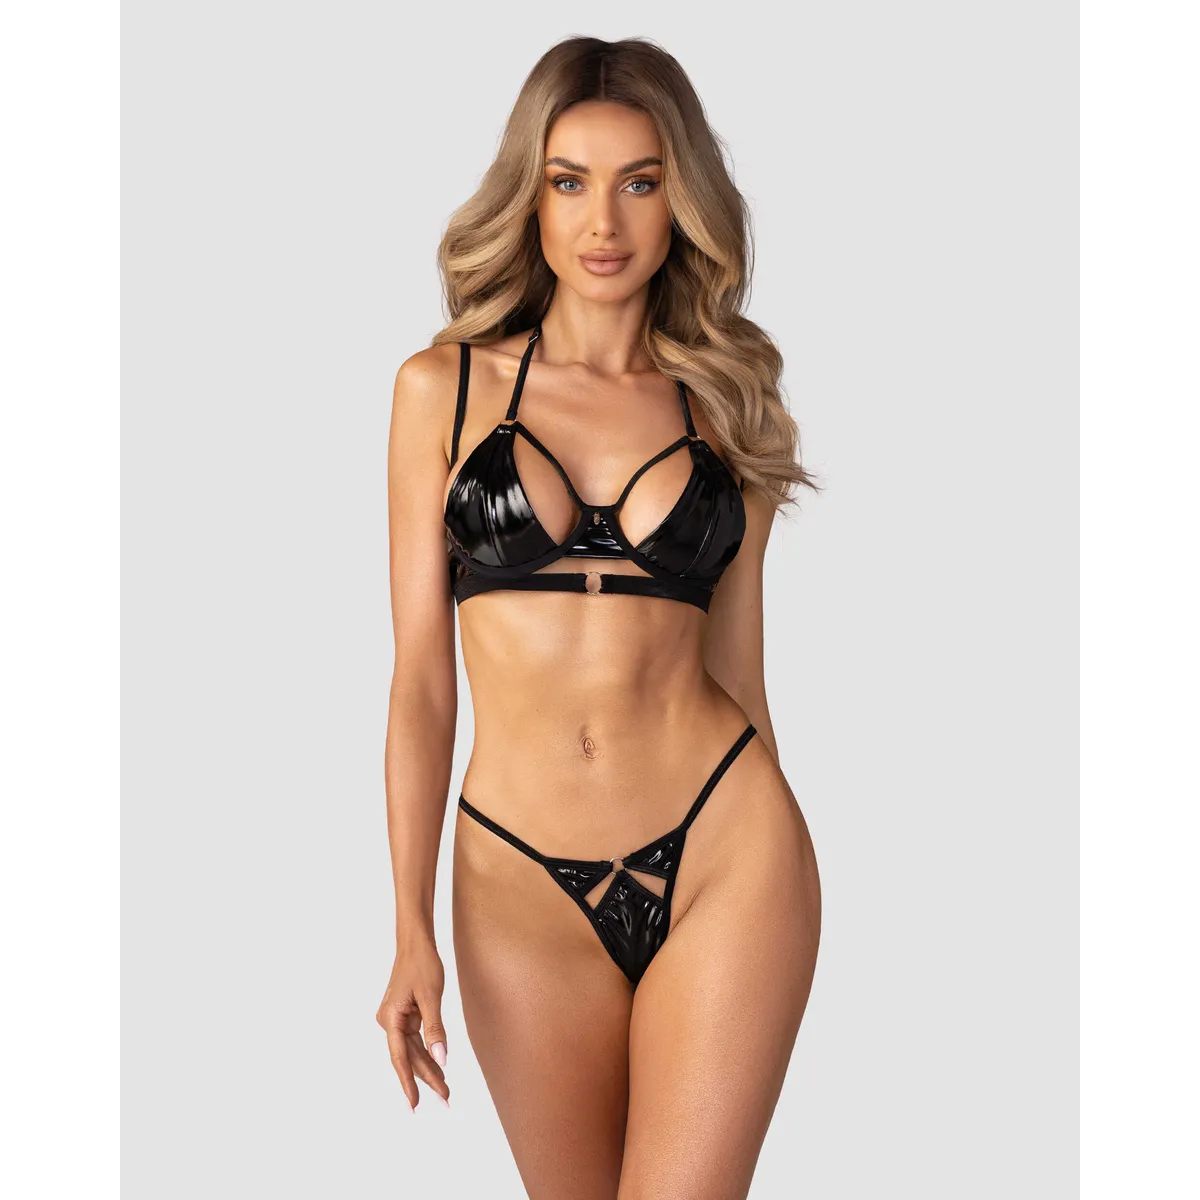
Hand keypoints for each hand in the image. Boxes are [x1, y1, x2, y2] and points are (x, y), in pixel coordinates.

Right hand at [376, 937, 449, 1111]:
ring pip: (412, 1051)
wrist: (415, 942)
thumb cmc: (422, 964)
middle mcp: (389, 1022)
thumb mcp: (431, 997)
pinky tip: (438, 1066)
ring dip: (428, 1068)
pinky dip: (427, 1052)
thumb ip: (435, 1029)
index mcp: (390, 1019)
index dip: (408, 1083)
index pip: (400, 1058)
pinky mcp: (403, 1015)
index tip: (415, 1105)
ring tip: (445, 1089)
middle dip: (426, 1079)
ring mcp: (395, 1020)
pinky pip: (415, 1040)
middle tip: (445, 1099)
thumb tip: (441, 1058)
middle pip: (408, 1057)